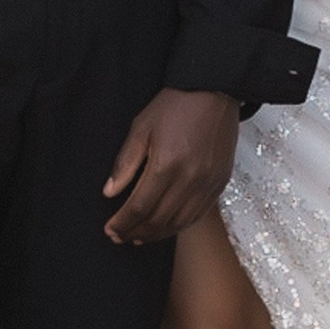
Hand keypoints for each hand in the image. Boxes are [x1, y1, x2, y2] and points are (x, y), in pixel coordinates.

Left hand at [103, 86, 237, 243]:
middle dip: (136, 232)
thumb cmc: (175, 105)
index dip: (122, 222)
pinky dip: (179, 225)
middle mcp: (189, 180)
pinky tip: (166, 226)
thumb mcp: (141, 127)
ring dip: (157, 234)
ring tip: (139, 236)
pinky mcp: (219, 183)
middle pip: (159, 220)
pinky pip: (197, 214)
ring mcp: (207, 184)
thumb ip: (125, 163)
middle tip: (120, 236)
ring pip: (179, 222)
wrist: (214, 91)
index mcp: (166, 165)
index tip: (110, 229)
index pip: (139, 207)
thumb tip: (110, 193)